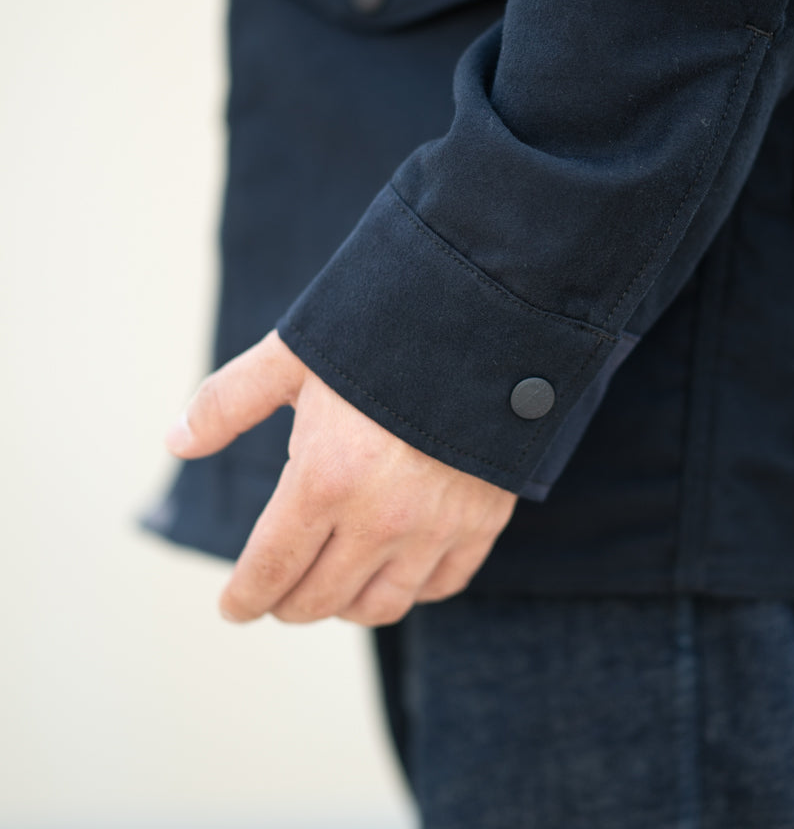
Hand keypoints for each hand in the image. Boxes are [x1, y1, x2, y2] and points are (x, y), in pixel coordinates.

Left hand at [165, 331, 516, 625]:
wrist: (487, 317)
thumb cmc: (385, 331)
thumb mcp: (295, 356)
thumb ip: (229, 401)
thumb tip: (175, 441)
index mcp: (324, 479)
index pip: (271, 570)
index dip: (244, 598)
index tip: (234, 607)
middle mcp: (380, 517)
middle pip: (320, 600)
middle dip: (286, 606)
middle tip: (277, 598)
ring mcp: (437, 525)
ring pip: (382, 606)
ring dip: (346, 608)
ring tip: (334, 590)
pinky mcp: (483, 519)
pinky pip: (443, 584)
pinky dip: (415, 589)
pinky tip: (397, 571)